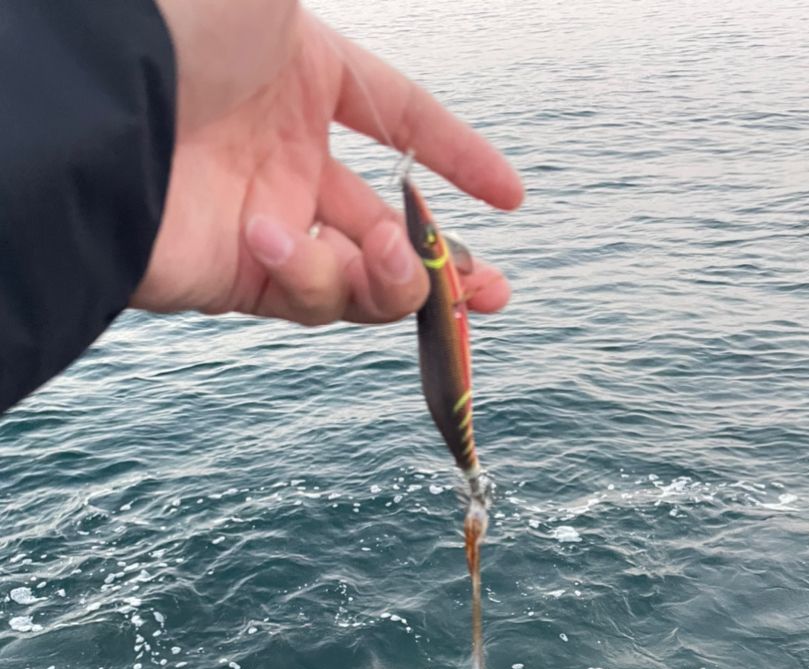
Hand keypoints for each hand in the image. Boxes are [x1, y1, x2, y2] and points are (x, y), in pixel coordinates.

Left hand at [137, 0, 522, 325]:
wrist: (96, 109)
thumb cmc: (182, 29)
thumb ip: (338, 30)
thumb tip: (387, 15)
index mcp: (301, 78)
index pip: (398, 119)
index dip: (459, 155)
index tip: (510, 198)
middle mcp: (287, 156)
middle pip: (389, 224)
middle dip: (449, 265)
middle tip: (494, 293)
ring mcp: (267, 222)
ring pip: (363, 279)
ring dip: (397, 277)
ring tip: (396, 256)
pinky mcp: (238, 279)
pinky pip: (310, 297)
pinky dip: (313, 276)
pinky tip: (279, 240)